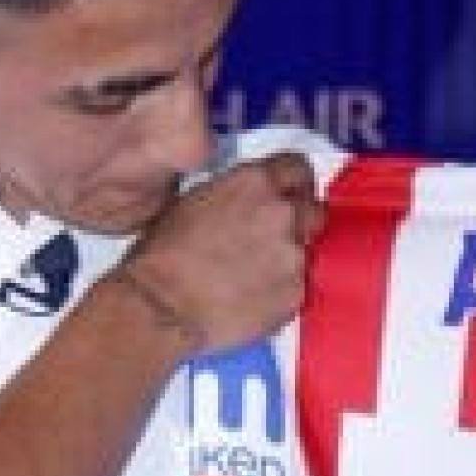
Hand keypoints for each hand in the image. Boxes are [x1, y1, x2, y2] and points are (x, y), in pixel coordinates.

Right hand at [109, 152, 323, 354]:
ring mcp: (294, 255)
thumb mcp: (196, 200)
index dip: (294, 184)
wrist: (160, 307)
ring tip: (257, 274)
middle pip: (314, 210)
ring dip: (289, 259)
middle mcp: (283, 213)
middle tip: (274, 239)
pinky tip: (255, 297)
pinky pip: (300, 287)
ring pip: (308, 251)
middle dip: (299, 221)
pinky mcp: (296, 294)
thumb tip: (252, 202)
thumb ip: (238, 194)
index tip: (288, 196)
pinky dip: (283, 291)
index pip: (299, 168)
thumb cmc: (163, 254)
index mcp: (256, 182)